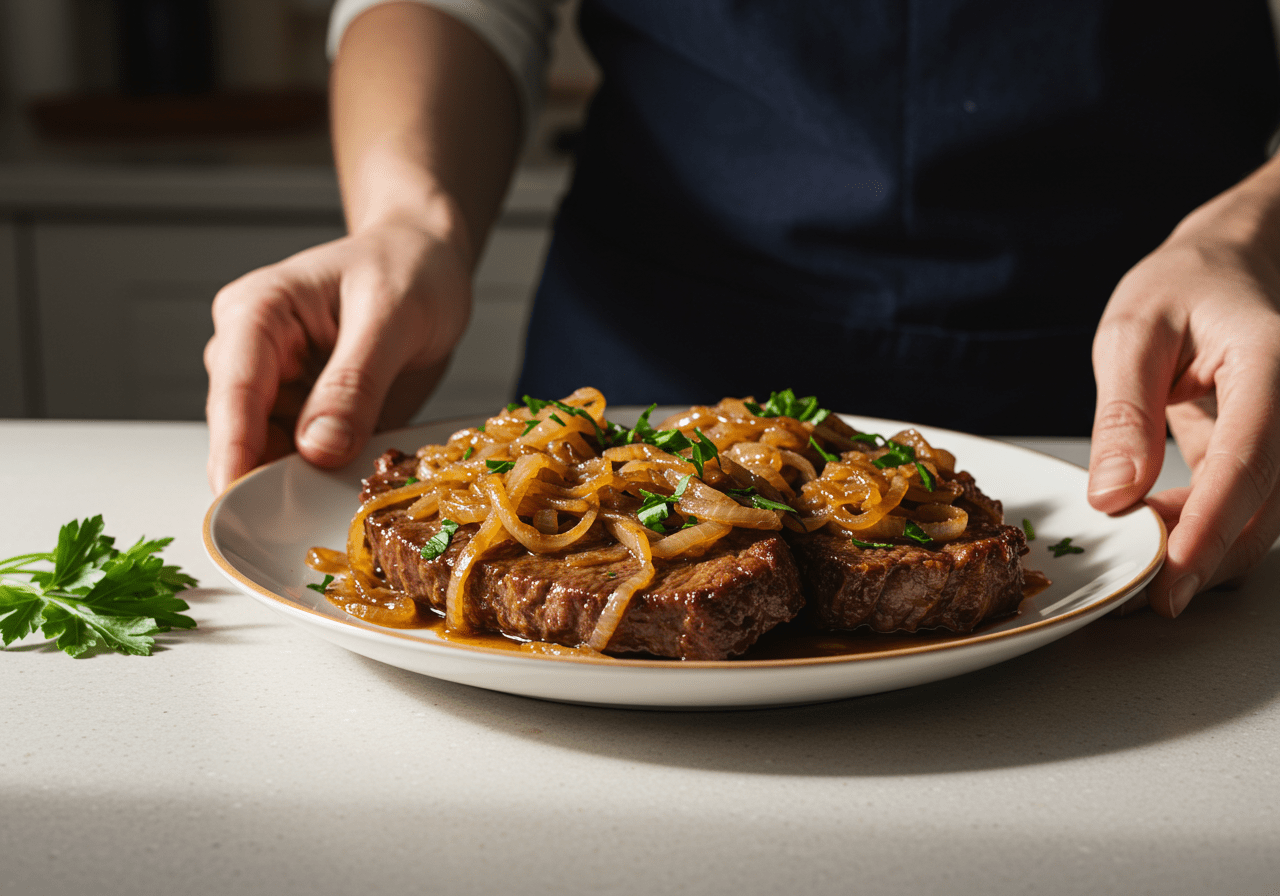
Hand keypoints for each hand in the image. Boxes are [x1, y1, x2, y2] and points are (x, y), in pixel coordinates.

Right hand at [204, 216, 472, 493]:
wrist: (429, 262)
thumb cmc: (407, 268)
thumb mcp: (391, 317)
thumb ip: (355, 382)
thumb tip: (319, 448)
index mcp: (256, 315)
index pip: (234, 392)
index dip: (234, 452)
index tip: (237, 503)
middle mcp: (254, 357)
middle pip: (244, 434)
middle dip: (270, 479)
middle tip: (302, 523)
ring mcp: (279, 391)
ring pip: (274, 456)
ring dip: (304, 484)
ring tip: (347, 500)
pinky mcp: (309, 416)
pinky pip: (310, 461)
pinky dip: (330, 478)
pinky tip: (359, 485)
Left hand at [1088, 162, 1279, 616]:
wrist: (1229, 268)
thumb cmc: (1182, 287)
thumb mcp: (1132, 333)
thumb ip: (1124, 415)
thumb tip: (1112, 497)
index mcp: (1275, 362)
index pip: (1249, 458)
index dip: (1209, 527)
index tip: (1169, 579)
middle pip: (1265, 506)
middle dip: (1204, 559)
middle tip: (1139, 598)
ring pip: (1264, 520)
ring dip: (1203, 554)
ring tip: (1136, 573)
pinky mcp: (1276, 456)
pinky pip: (1249, 508)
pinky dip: (1204, 533)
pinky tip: (1154, 537)